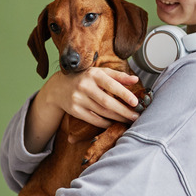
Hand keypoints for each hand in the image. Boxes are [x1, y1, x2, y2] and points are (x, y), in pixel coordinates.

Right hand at [24, 68, 141, 152]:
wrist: (59, 87)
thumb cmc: (85, 78)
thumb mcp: (100, 72)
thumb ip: (118, 76)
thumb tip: (136, 79)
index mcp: (93, 74)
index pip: (111, 85)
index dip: (124, 94)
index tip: (135, 102)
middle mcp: (85, 86)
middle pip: (107, 102)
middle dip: (123, 111)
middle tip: (136, 116)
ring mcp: (78, 99)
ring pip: (102, 112)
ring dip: (117, 118)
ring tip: (129, 120)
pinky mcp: (74, 110)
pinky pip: (94, 120)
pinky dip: (106, 123)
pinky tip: (114, 123)